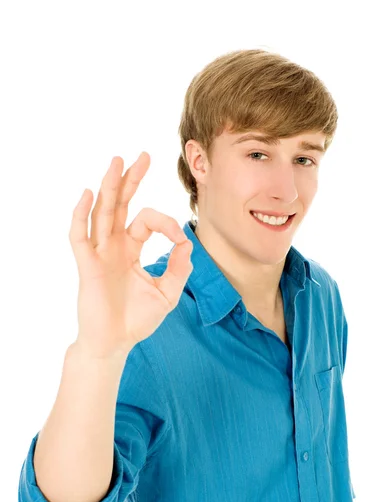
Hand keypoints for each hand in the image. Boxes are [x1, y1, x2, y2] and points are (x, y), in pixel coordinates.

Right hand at [69, 153, 192, 358]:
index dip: (166, 223)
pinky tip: (90, 194)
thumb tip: (187, 242)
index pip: (146, 220)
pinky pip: (80, 235)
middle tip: (142, 155)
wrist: (115, 344)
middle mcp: (114, 246)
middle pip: (121, 204)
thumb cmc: (137, 320)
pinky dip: (82, 214)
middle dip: (131, 179)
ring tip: (117, 161)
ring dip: (109, 186)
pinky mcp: (87, 265)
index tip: (180, 239)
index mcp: (131, 250)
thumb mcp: (167, 292)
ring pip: (103, 212)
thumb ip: (178, 267)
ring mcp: (99, 253)